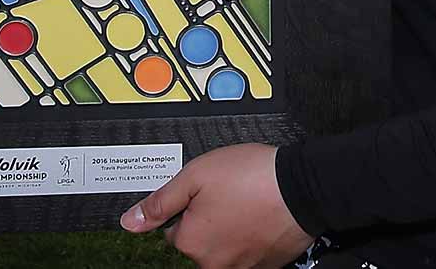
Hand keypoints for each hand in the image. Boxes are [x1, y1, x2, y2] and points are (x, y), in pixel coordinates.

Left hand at [120, 143, 315, 268]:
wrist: (304, 186)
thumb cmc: (252, 176)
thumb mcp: (196, 175)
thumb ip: (161, 201)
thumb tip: (130, 221)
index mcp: (191, 242)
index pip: (174, 230)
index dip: (190, 206)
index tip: (209, 192)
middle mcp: (213, 263)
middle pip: (200, 242)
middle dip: (211, 221)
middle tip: (232, 195)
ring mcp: (242, 268)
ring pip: (225, 248)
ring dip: (232, 230)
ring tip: (249, 203)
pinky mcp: (266, 266)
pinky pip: (249, 253)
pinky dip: (253, 238)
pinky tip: (262, 216)